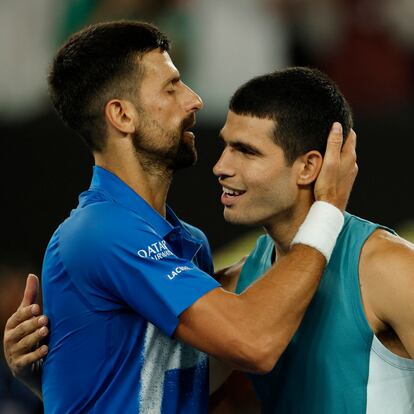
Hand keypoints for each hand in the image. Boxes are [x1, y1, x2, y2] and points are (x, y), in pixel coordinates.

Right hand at [3, 274, 47, 395]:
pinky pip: (26, 361)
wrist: (29, 363)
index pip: (17, 317)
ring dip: (35, 338)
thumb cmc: (29, 332)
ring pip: (23, 344)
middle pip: (20, 330)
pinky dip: (36, 355)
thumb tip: (31, 274)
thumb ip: (30, 296)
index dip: (26, 313)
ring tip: (46, 331)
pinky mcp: (19, 366)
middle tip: (45, 319)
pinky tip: (46, 349)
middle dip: (32, 324)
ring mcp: (13, 353)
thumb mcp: (28, 315)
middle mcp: (10, 338)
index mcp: (12, 324)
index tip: (37, 308)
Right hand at [314, 122, 357, 209]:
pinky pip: (341, 165)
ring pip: (344, 155)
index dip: (342, 127)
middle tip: (326, 131)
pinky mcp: (344, 180)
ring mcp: (349, 172)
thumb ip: (333, 143)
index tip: (332, 122)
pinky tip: (326, 162)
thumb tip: (337, 126)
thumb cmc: (328, 186)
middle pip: (347, 144)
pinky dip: (335, 160)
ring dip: (336, 149)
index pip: (350, 135)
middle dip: (339, 137)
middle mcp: (352, 163)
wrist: (330, 207)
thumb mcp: (329, 162)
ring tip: (324, 145)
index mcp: (349, 156)